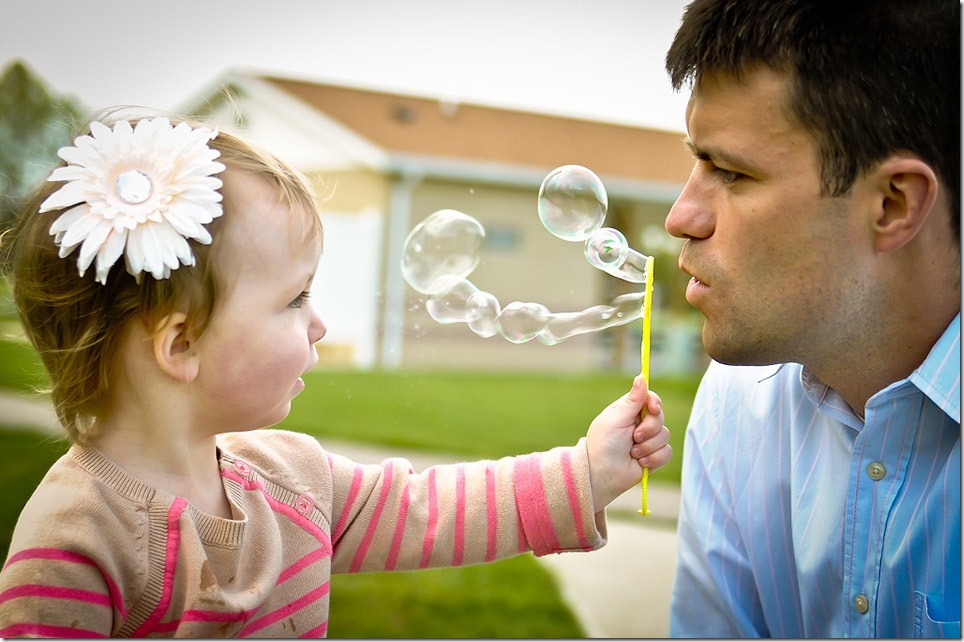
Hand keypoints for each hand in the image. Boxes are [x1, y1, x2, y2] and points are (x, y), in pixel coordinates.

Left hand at [586, 375, 670, 511]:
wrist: (601, 474)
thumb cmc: (603, 444)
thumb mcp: (616, 418)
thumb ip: (632, 400)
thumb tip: (641, 376)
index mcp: (629, 411)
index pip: (651, 399)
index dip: (655, 404)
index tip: (652, 410)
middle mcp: (639, 424)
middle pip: (660, 418)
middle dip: (649, 429)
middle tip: (634, 437)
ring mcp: (647, 441)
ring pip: (665, 436)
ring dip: (648, 446)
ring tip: (632, 453)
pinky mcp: (653, 457)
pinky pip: (667, 452)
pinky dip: (654, 458)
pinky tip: (640, 463)